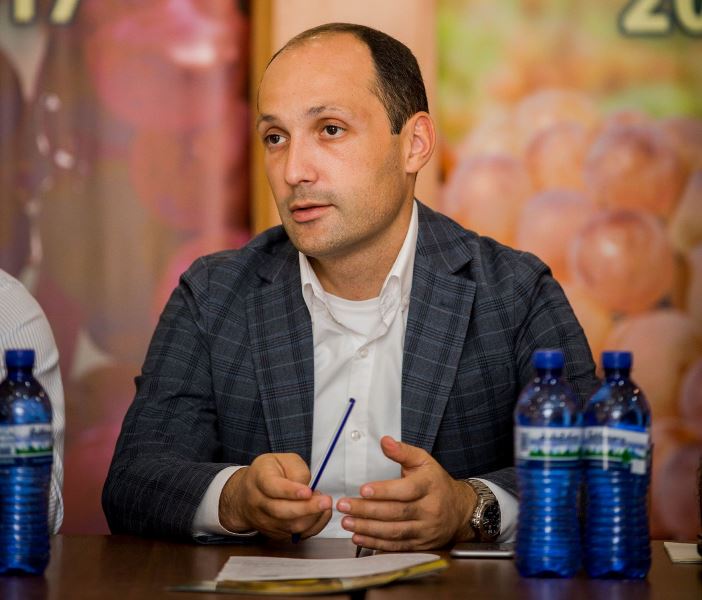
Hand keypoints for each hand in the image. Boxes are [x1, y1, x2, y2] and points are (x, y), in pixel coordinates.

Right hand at [219, 453, 331, 539]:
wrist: (245, 495)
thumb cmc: (267, 473)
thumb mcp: (282, 460)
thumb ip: (297, 469)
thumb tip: (308, 487)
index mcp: (259, 479)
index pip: (273, 487)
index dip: (291, 491)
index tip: (308, 491)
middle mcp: (259, 503)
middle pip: (282, 511)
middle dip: (307, 508)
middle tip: (326, 501)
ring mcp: (265, 521)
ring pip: (290, 526)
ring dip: (312, 517)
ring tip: (324, 504)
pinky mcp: (274, 533)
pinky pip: (296, 535)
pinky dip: (312, 526)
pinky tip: (321, 514)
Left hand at [336, 436, 476, 549]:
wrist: (460, 511)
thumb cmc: (436, 483)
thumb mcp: (424, 461)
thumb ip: (403, 452)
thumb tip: (384, 441)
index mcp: (429, 486)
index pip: (406, 490)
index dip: (384, 491)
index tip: (363, 489)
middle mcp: (429, 509)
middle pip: (396, 512)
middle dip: (367, 510)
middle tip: (344, 506)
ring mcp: (426, 530)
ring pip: (395, 531)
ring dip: (368, 528)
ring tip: (347, 522)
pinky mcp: (421, 545)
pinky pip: (396, 546)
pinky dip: (376, 543)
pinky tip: (359, 537)